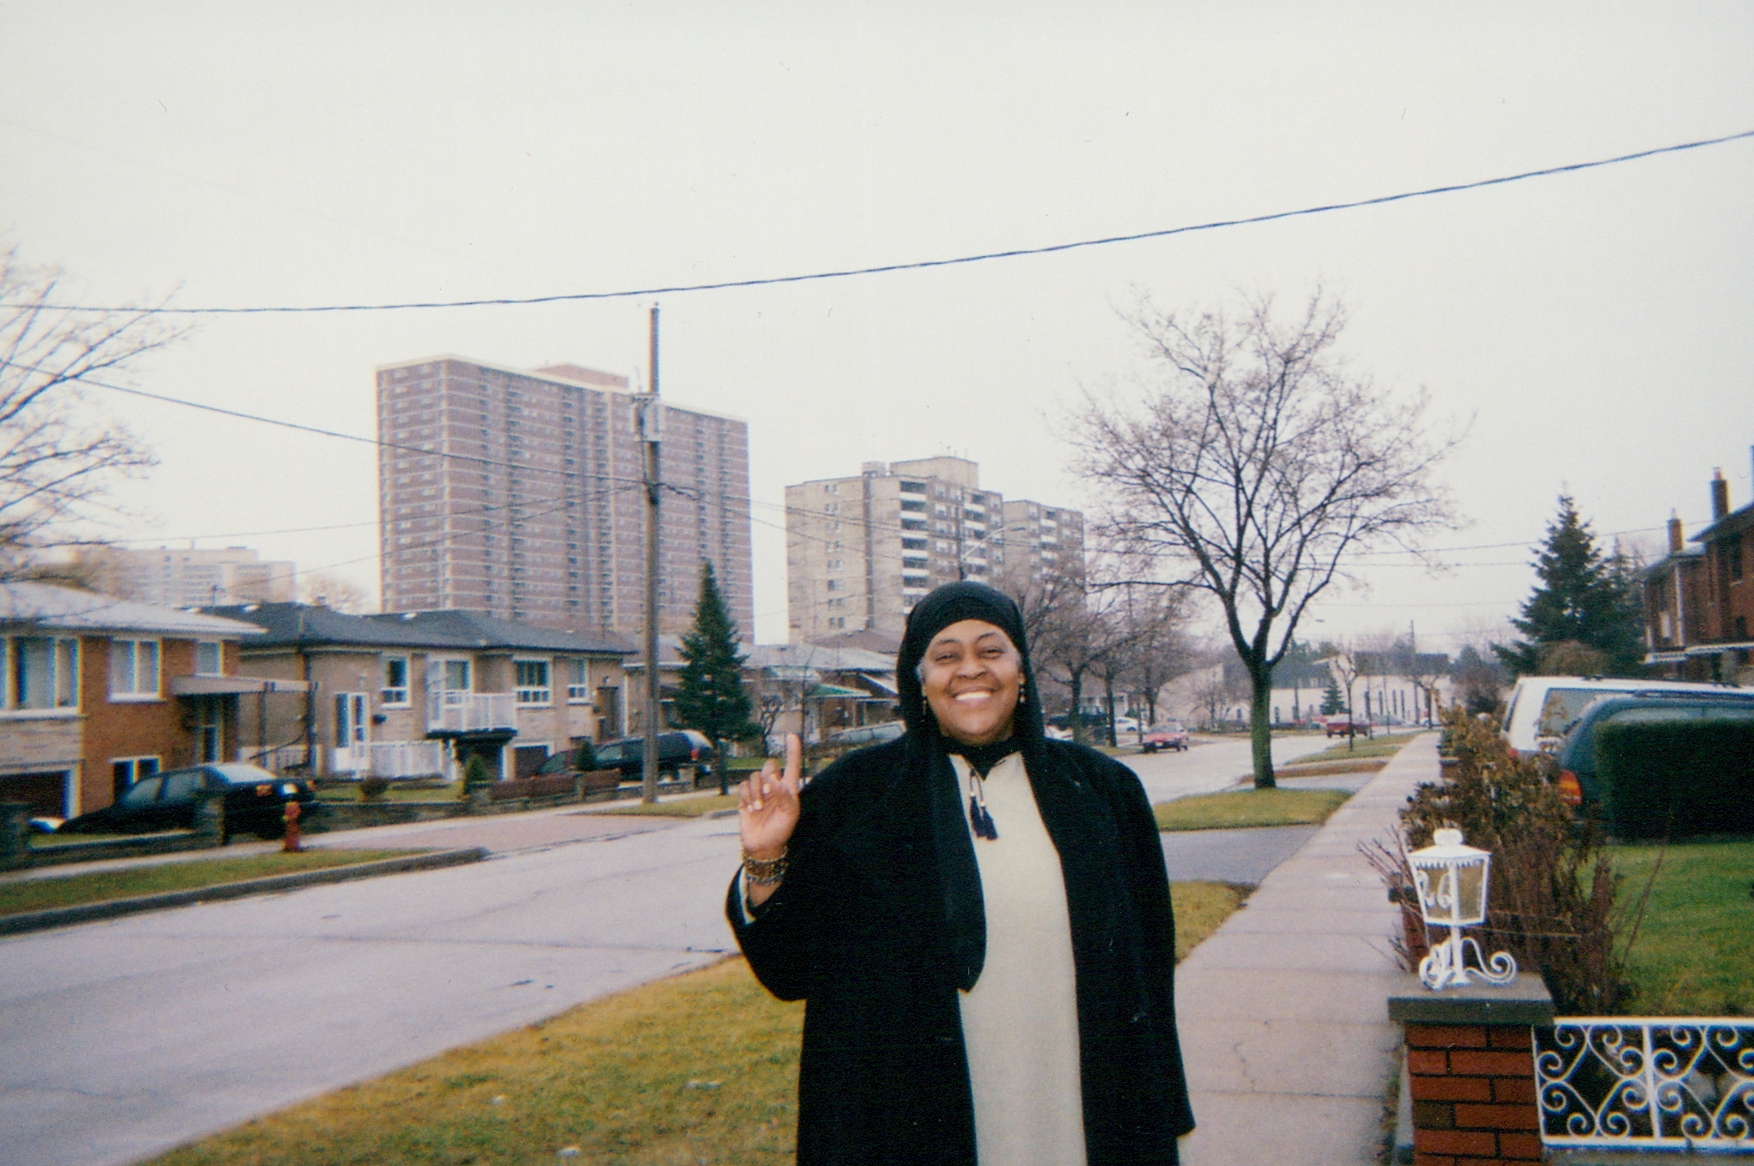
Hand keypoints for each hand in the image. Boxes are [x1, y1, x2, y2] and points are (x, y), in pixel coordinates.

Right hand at [739, 734, 801, 885]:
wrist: (763, 845)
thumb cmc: (781, 830)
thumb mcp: (790, 814)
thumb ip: (784, 795)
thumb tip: (774, 780)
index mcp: (788, 789)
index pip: (792, 766)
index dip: (793, 751)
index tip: (792, 735)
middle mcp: (773, 786)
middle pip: (768, 766)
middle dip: (767, 777)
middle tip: (768, 793)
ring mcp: (759, 791)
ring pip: (754, 777)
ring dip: (756, 791)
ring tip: (759, 808)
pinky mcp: (745, 798)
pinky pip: (743, 787)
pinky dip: (746, 796)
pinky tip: (751, 808)